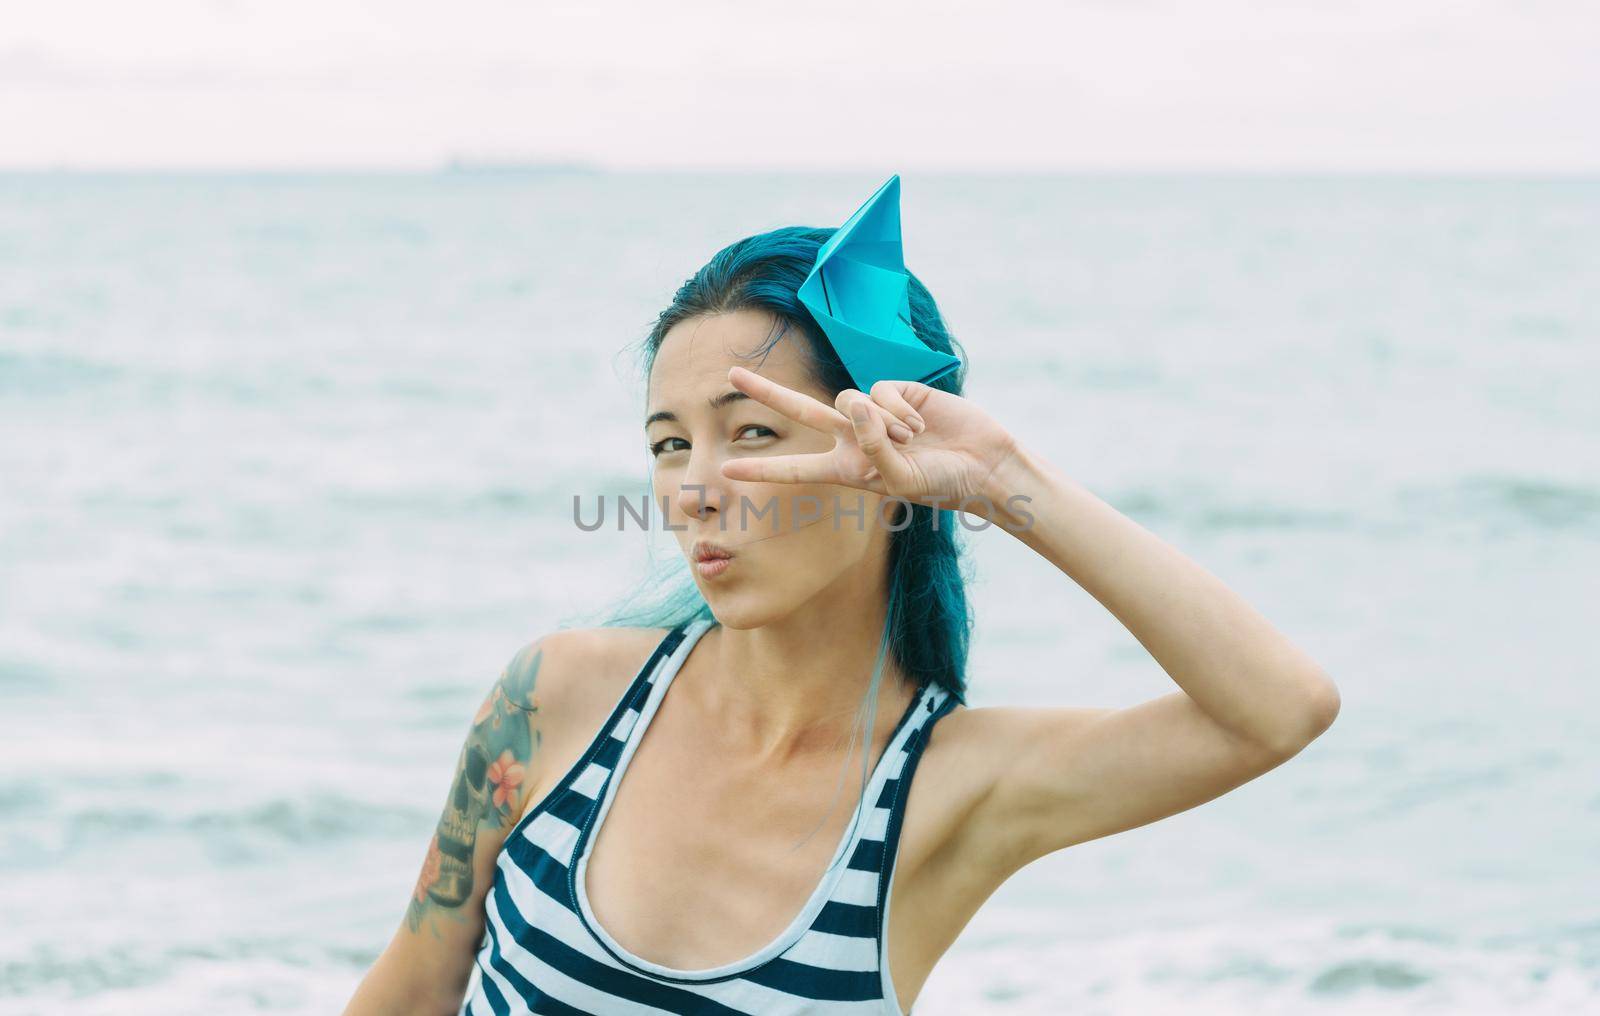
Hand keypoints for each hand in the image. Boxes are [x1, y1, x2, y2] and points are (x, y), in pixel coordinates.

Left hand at [720, 365, 1019, 520]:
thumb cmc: (941, 483)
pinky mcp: (897, 391)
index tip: (728, 468)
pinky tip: (921, 425)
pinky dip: (899, 411)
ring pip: (849, 399)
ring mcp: (873, 413)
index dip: (763, 468)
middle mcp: (854, 438)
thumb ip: (872, 445)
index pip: (796, 468)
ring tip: (911, 441)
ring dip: (881, 423)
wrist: (981, 464)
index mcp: (847, 469)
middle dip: (767, 393)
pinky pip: (880, 392)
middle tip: (731, 375)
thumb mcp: (899, 479)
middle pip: (800, 411)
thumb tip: (855, 402)